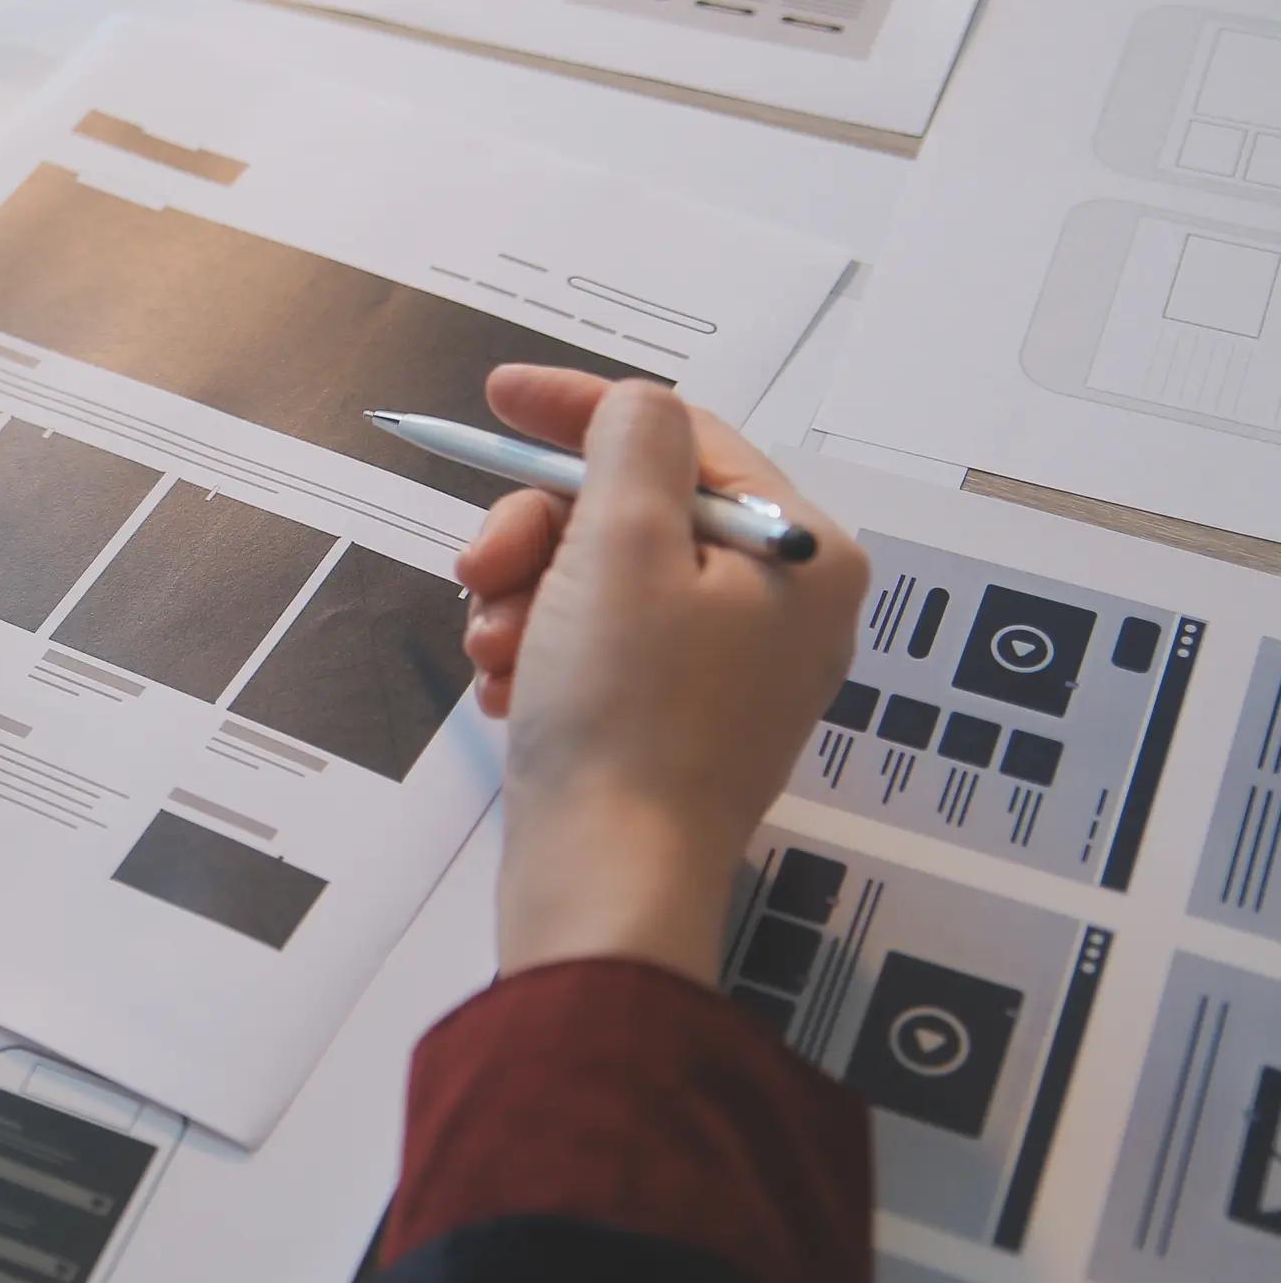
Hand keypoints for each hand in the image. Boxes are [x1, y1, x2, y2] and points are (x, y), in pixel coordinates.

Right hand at [452, 368, 866, 983]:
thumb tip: (632, 407)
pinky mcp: (676, 725)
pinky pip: (596, 648)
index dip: (580, 410)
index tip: (497, 399)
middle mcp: (783, 609)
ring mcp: (730, 674)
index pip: (684, 437)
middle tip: (480, 571)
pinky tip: (511, 690)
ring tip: (496, 650)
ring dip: (525, 597)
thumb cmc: (626, 720)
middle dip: (539, 532)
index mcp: (801, 553)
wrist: (607, 883)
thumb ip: (629, 445)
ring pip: (601, 580)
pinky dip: (540, 653)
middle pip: (635, 510)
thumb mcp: (621, 544)